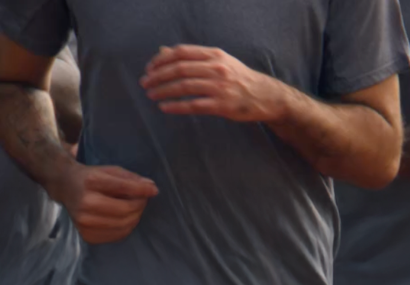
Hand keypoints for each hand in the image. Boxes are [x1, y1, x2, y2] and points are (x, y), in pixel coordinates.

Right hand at [51, 163, 158, 243]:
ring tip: (134, 209)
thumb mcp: (110, 171)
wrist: (66, 188)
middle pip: (125, 210)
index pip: (123, 188)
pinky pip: (116, 235)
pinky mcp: (87, 235)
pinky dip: (126, 228)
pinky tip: (124, 219)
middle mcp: (86, 203)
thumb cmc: (92, 178)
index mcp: (91, 182)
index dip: (142, 190)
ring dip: (135, 217)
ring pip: (123, 225)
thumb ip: (132, 179)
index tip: (153, 190)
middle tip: (141, 200)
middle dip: (139, 205)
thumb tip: (152, 189)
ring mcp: (84, 222)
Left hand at [141, 45, 287, 122]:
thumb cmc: (237, 78)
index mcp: (214, 55)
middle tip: (145, 83)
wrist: (264, 95)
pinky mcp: (221, 105)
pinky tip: (164, 107)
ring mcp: (219, 87)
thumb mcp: (218, 61)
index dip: (162, 60)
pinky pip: (193, 105)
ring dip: (163, 90)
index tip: (149, 68)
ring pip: (184, 86)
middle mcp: (216, 68)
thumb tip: (163, 52)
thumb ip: (192, 57)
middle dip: (158, 76)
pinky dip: (176, 106)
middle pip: (179, 69)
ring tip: (151, 95)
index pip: (181, 52)